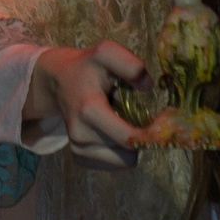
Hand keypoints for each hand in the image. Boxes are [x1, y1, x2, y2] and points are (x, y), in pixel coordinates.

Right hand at [24, 40, 150, 170]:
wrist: (59, 81)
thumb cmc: (88, 67)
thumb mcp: (107, 53)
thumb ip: (129, 63)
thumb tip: (148, 86)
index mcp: (89, 109)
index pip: (128, 138)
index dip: (150, 134)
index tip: (160, 121)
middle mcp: (80, 135)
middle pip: (128, 154)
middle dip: (139, 138)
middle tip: (137, 117)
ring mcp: (78, 148)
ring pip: (123, 163)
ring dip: (128, 146)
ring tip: (119, 121)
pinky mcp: (79, 158)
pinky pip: (113, 166)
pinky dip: (118, 152)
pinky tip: (111, 131)